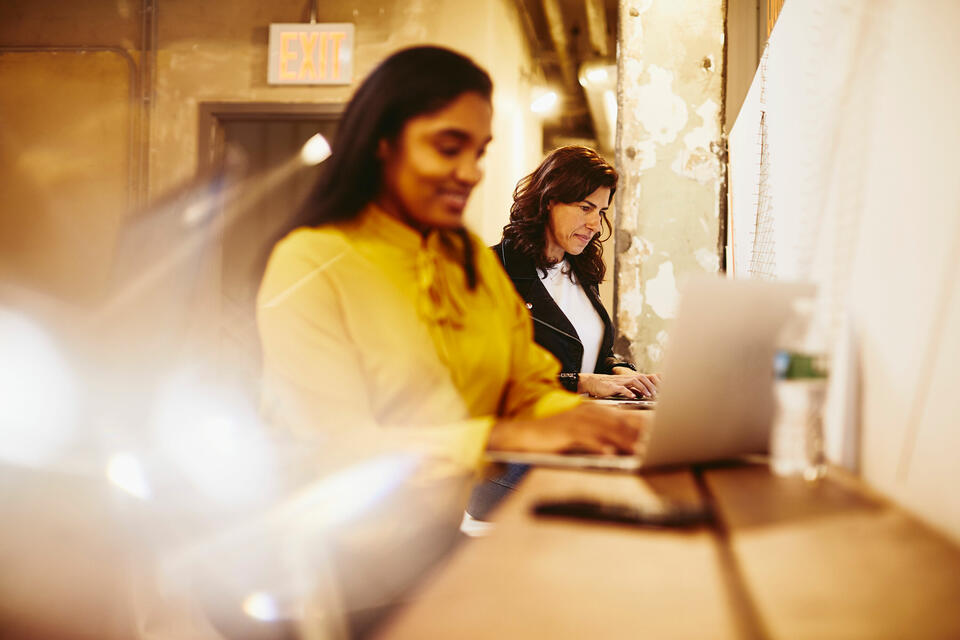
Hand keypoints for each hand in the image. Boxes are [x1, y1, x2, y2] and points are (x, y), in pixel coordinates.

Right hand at [487, 403, 649, 454]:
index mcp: (593, 411)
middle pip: (618, 424)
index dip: (641, 427)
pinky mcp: (566, 432)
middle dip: (638, 435)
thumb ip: (603, 435)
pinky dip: (598, 447)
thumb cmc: (556, 436)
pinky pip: (586, 440)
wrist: (528, 435)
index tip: (660, 436)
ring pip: (606, 431)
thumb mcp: (581, 432)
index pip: (623, 418)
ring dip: (623, 442)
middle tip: (656, 445)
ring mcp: (577, 422)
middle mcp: (587, 413)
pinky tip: (609, 455)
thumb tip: (624, 445)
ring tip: (639, 452)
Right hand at [580, 371, 660, 397]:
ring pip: (634, 381)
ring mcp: (620, 382)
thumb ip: (632, 389)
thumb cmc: (608, 386)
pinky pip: (622, 388)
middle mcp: (626, 378)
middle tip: (655, 394)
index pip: (645, 377)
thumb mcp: (623, 387)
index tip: (662, 386)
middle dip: (650, 385)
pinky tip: (633, 396)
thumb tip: (641, 394)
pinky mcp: (612, 387)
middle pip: (642, 378)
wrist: (594, 383)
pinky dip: (628, 392)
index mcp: (629, 379)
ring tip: (647, 395)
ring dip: (642, 388)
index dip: (654, 380)